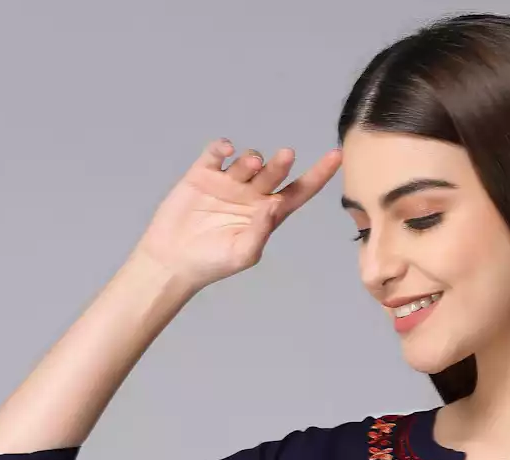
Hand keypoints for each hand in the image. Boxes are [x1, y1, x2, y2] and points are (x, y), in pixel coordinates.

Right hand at [129, 136, 341, 290]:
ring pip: (248, 161)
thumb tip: (275, 205)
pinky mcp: (203, 174)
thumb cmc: (211, 263)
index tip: (337, 156)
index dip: (318, 174)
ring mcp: (228, 183)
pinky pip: (218, 152)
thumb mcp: (242, 254)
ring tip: (248, 167)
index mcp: (267, 215)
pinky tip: (228, 150)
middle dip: (280, 164)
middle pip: (273, 173)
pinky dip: (224, 147)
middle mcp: (251, 195)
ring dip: (252, 160)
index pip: (299, 191)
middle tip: (285, 157)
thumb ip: (261, 231)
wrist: (172, 260)